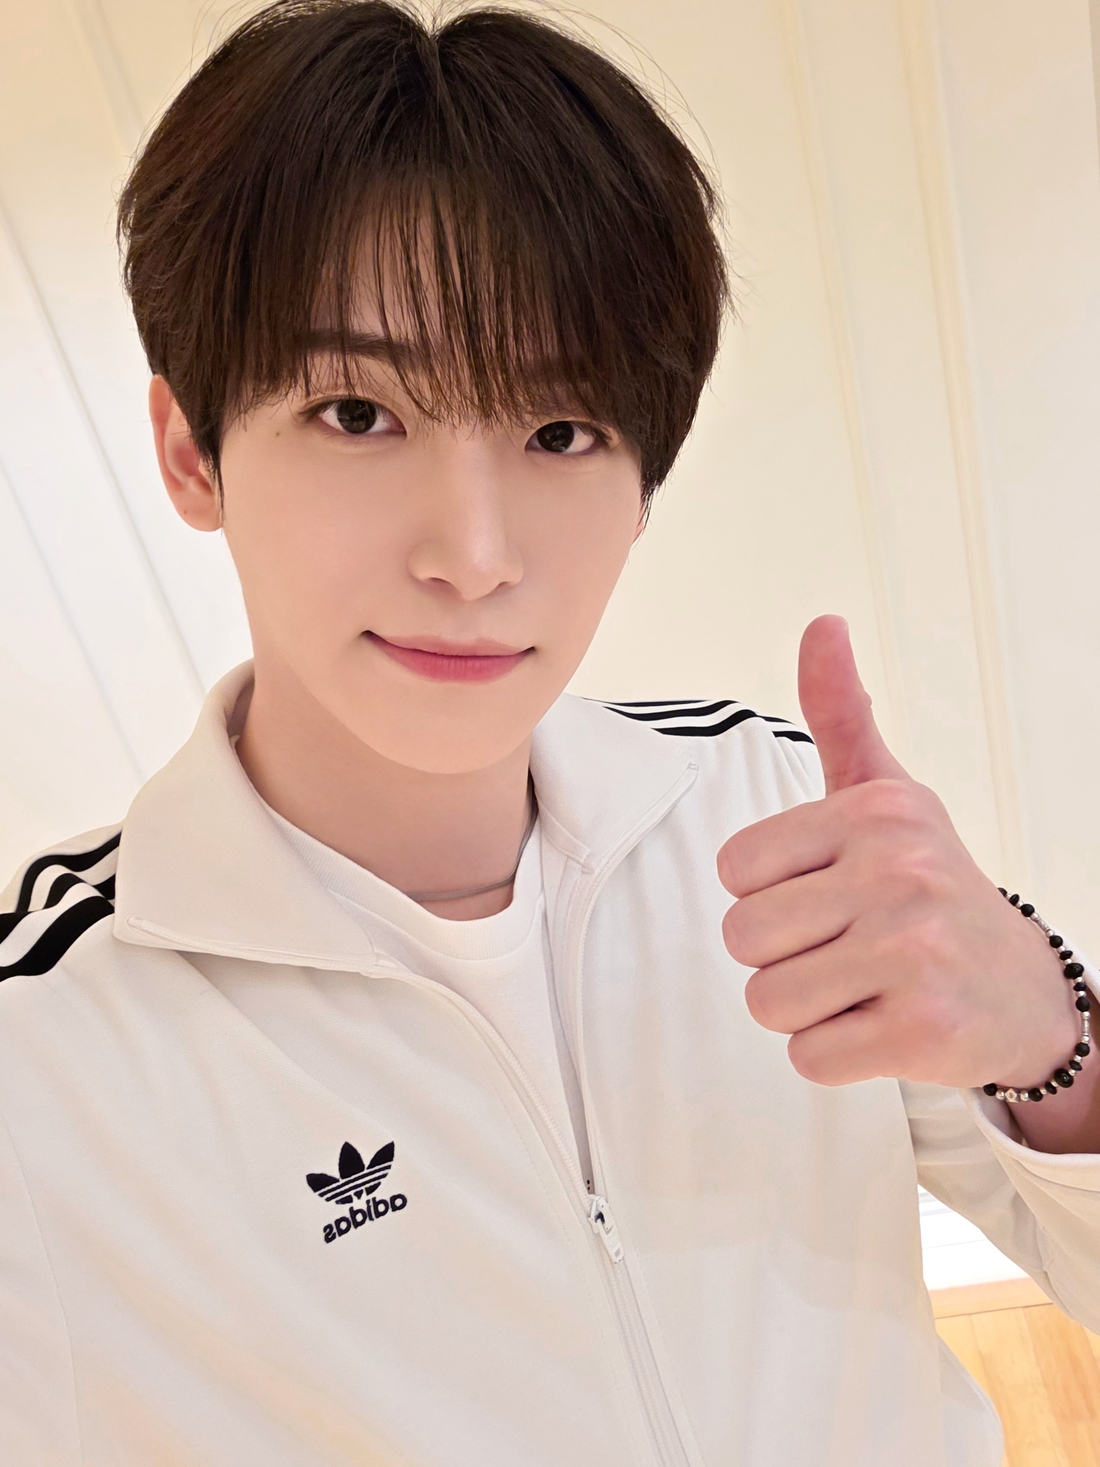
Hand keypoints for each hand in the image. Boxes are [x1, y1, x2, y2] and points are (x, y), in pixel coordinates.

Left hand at [717, 615, 1077, 1089]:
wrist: (1022, 990)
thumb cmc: (930, 886)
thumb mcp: (888, 795)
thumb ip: (842, 715)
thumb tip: (822, 622)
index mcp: (875, 813)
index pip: (733, 871)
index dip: (768, 897)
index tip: (827, 897)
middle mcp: (897, 873)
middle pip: (742, 940)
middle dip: (781, 958)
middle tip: (845, 950)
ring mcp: (913, 953)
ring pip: (767, 1002)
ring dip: (804, 1009)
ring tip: (861, 986)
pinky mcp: (922, 1030)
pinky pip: (808, 1056)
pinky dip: (833, 1053)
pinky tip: (881, 1025)